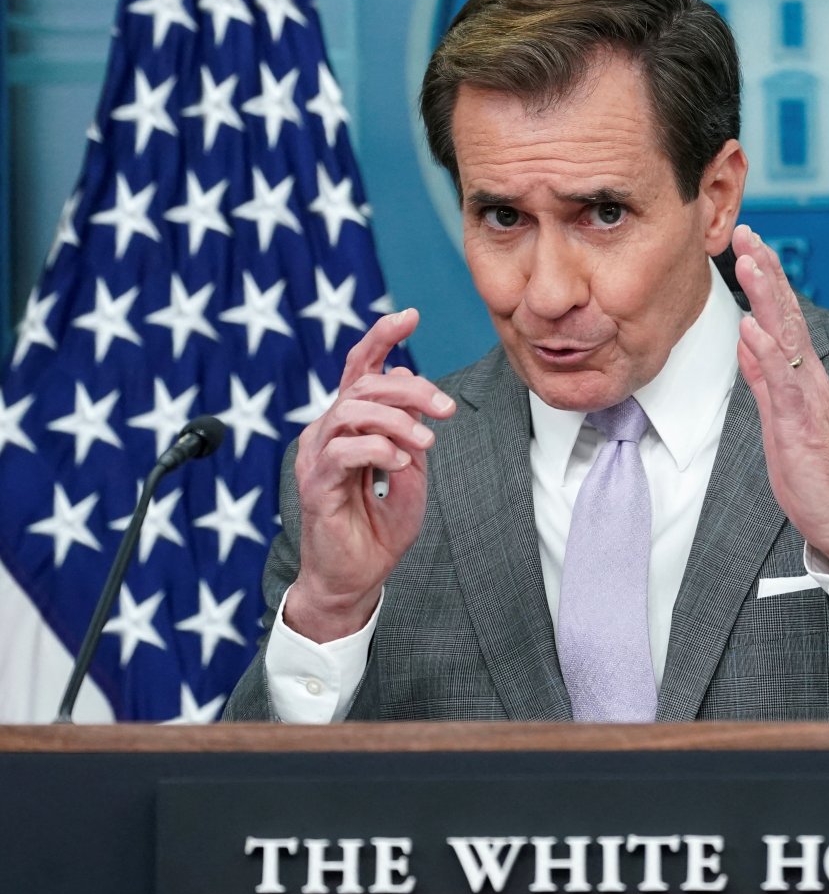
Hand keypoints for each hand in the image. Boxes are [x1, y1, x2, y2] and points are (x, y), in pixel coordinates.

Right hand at [284, 309, 455, 641]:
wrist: (356, 579)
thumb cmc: (379, 527)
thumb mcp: (410, 471)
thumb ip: (408, 430)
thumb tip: (407, 382)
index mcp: (349, 424)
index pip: (359, 367)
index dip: (381, 337)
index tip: (411, 315)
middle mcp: (327, 431)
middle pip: (365, 383)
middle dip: (412, 389)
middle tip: (447, 409)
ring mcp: (317, 456)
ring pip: (353, 409)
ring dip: (398, 420)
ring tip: (426, 442)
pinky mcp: (315, 484)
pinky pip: (346, 450)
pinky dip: (379, 449)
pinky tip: (401, 462)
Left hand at [732, 225, 828, 565]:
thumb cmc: (812, 470)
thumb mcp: (779, 416)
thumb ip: (764, 378)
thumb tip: (746, 340)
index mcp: (802, 376)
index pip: (782, 317)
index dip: (766, 278)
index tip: (750, 243)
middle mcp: (809, 378)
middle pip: (787, 315)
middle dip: (768, 271)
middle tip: (748, 232)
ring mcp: (808, 398)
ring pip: (787, 338)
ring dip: (768, 298)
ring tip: (751, 262)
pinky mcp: (801, 423)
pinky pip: (782, 383)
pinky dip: (767, 353)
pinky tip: (751, 328)